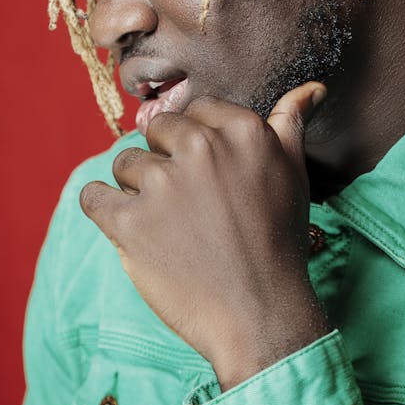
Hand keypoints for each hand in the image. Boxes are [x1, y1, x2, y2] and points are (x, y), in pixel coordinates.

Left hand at [79, 81, 330, 388]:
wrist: (261, 316)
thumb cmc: (279, 244)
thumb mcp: (295, 174)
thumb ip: (291, 123)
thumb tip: (311, 87)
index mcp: (242, 130)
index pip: (195, 111)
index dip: (195, 143)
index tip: (205, 175)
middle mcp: (202, 148)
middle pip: (157, 130)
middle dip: (164, 160)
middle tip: (185, 203)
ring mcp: (164, 184)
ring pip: (124, 162)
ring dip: (135, 189)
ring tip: (164, 223)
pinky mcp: (130, 222)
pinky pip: (93, 196)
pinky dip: (100, 207)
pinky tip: (121, 223)